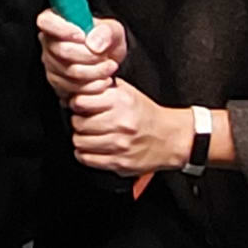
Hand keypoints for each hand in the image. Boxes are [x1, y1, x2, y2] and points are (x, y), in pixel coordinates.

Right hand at [37, 10, 130, 102]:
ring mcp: (50, 61)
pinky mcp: (56, 80)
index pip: (46, 21)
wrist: (108, 61)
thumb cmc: (106, 40)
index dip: (62, 29)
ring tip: (109, 67)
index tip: (82, 36)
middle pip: (60, 50)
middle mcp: (49, 40)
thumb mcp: (114, 30)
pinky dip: (91, 86)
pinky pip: (71, 87)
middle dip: (88, 56)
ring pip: (67, 71)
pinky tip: (103, 80)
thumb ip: (106, 32)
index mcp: (57, 19)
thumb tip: (93, 43)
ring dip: (94, 72)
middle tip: (105, 56)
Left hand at [69, 79, 195, 181]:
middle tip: (84, 122)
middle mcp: (119, 123)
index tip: (80, 106)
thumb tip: (82, 85)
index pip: (81, 102)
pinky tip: (91, 149)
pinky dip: (84, 154)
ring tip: (88, 136)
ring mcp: (119, 145)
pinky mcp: (119, 163)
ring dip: (81, 139)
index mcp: (120, 103)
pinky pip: (87, 159)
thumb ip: (107, 87)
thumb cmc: (148, 116)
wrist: (171, 138)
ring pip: (80, 142)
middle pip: (78, 124)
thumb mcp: (130, 93)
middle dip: (78, 122)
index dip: (77, 104)